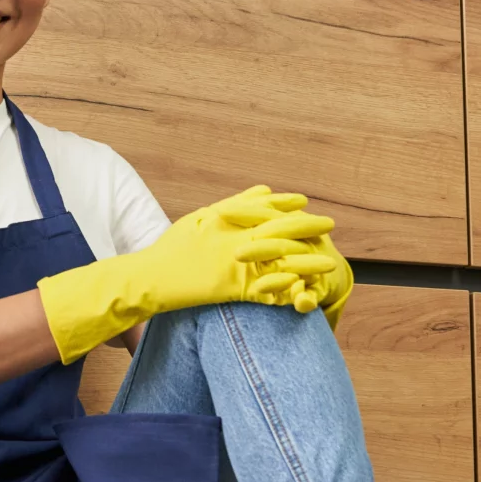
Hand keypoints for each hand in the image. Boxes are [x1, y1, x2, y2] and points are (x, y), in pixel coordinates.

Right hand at [38, 185, 337, 362]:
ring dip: (306, 260)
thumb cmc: (172, 248)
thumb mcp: (202, 217)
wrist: (150, 278)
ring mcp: (233, 263)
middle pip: (279, 229)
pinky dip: (286, 291)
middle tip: (330, 224)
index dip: (287, 205)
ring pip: (278, 259)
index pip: (263, 207)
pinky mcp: (230, 288)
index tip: (305, 202)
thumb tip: (266, 189)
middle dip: (306, 227)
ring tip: (328, 260)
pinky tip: (304, 292)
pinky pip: (265, 291)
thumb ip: (236, 204)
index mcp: (224, 219)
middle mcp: (232, 238)